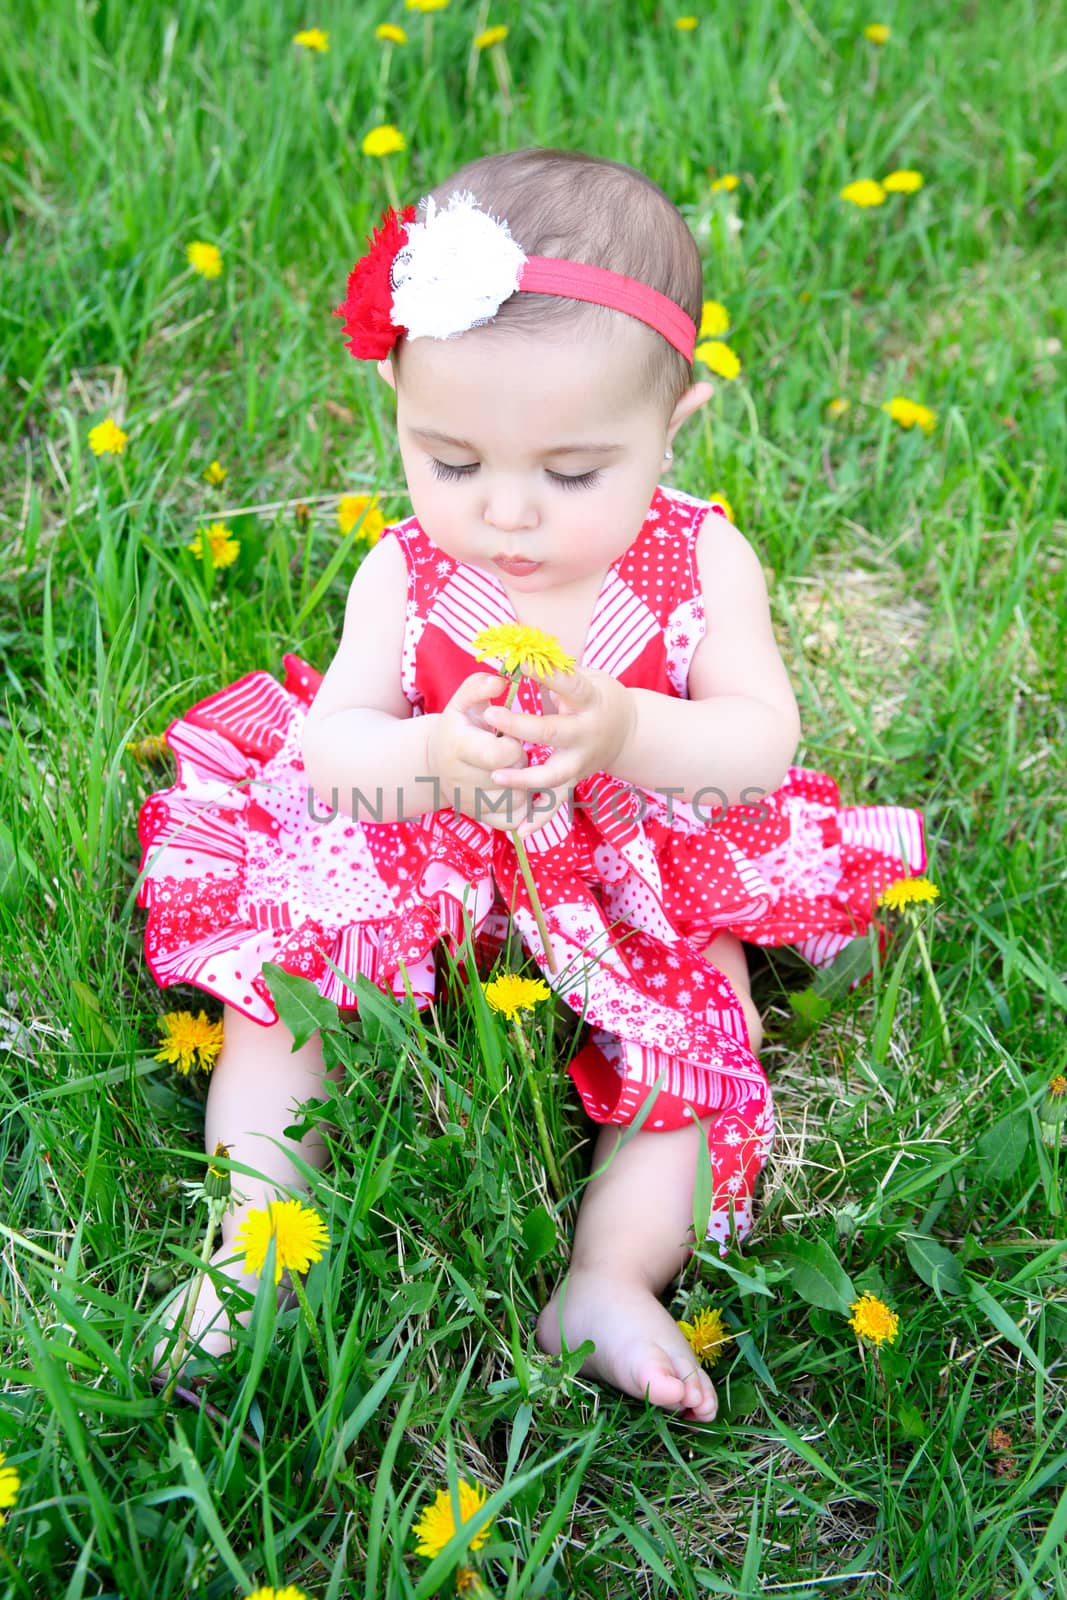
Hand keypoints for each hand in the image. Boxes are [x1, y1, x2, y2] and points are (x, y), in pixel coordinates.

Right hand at [425, 672, 533, 831]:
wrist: (434, 761)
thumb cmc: (458, 725)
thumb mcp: (464, 701)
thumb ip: (479, 687)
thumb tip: (500, 682)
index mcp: (459, 747)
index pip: (501, 754)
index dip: (514, 744)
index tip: (509, 737)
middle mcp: (460, 779)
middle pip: (512, 778)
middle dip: (520, 763)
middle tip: (511, 753)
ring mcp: (470, 802)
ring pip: (516, 801)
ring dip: (525, 785)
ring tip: (514, 770)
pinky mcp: (480, 818)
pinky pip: (513, 820)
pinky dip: (522, 807)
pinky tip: (518, 791)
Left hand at [482, 666, 635, 833]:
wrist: (628, 731)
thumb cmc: (597, 696)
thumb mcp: (586, 676)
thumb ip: (556, 670)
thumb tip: (522, 651)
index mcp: (590, 701)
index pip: (568, 685)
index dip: (546, 674)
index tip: (520, 663)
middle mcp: (587, 734)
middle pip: (551, 732)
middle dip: (520, 726)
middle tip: (491, 715)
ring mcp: (580, 761)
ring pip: (552, 774)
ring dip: (523, 778)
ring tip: (496, 775)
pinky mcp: (574, 781)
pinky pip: (555, 803)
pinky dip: (539, 818)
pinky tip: (520, 829)